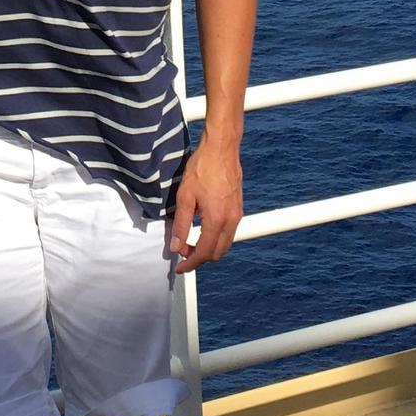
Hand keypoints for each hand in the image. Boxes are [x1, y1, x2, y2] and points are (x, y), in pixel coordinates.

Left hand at [170, 138, 243, 273]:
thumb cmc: (203, 167)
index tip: (180, 266)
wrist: (222, 149)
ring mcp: (237, 214)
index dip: (190, 263)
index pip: (204, 252)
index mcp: (217, 219)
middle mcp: (231, 220)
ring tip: (189, 241)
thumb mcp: (184, 196)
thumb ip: (180, 224)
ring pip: (224, 244)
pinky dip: (215, 237)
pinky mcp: (238, 208)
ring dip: (208, 248)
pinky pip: (228, 232)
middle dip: (200, 257)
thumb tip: (176, 245)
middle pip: (217, 253)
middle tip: (182, 252)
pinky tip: (201, 228)